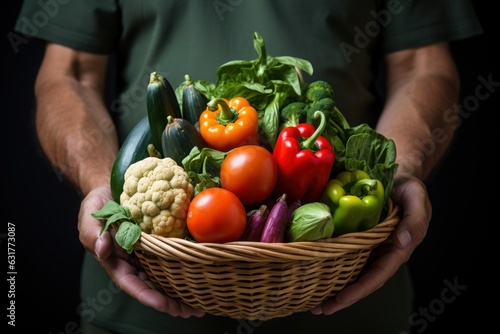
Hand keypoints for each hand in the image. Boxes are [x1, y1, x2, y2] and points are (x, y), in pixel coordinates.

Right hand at [78, 185, 204, 317]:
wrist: (111, 189)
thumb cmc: (97, 205)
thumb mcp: (90, 217)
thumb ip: (93, 234)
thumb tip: (103, 249)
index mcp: (116, 261)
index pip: (132, 283)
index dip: (148, 296)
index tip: (164, 305)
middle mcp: (133, 262)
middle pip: (152, 286)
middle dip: (170, 302)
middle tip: (191, 311)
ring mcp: (148, 253)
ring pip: (164, 276)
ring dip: (181, 291)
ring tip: (199, 304)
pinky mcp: (159, 242)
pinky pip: (172, 256)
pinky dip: (185, 266)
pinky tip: (201, 274)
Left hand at [311, 174, 430, 314]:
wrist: (397, 173)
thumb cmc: (409, 188)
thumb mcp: (417, 198)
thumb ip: (415, 220)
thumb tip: (403, 242)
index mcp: (395, 250)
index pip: (376, 276)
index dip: (358, 291)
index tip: (339, 302)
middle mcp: (378, 251)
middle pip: (359, 279)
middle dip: (340, 296)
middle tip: (317, 308)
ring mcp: (364, 244)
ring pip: (347, 268)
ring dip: (329, 282)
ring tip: (309, 297)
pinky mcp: (352, 233)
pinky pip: (339, 249)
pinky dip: (325, 258)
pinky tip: (309, 264)